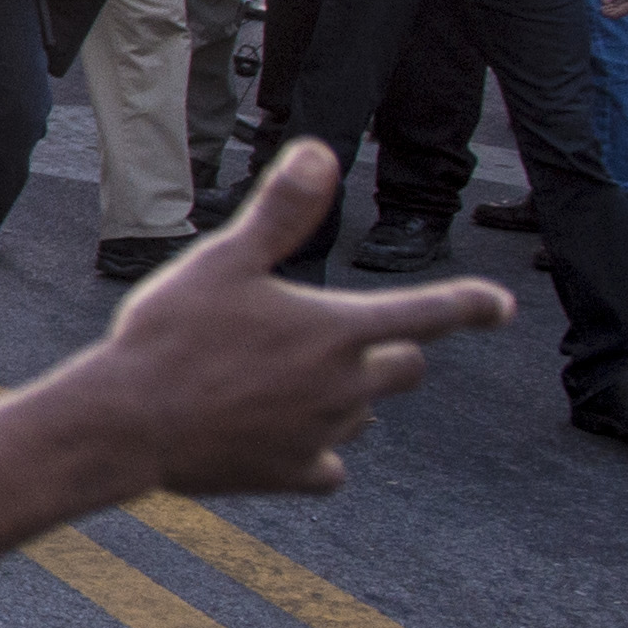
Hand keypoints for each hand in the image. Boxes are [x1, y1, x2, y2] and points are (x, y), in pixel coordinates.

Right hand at [77, 144, 511, 495]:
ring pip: (363, 415)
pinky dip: (314, 452)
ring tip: (277, 385)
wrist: (126, 423)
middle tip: (331, 342)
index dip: (472, 304)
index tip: (502, 306)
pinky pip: (327, 465)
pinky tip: (276, 437)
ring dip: (343, 399)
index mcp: (338, 330)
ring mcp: (323, 435)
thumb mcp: (222, 261)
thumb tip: (320, 152)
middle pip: (405, 368)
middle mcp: (346, 387)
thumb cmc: (171, 336)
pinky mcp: (293, 474)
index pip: (431, 312)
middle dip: (390, 352)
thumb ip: (282, 212)